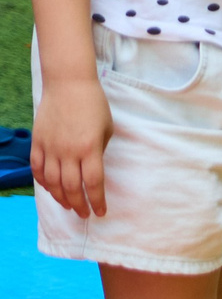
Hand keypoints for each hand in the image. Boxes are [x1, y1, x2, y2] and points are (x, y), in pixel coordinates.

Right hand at [32, 76, 110, 217]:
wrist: (69, 84)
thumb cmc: (94, 105)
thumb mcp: (106, 129)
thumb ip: (98, 152)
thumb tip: (90, 170)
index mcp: (90, 149)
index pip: (93, 183)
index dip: (96, 201)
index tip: (100, 212)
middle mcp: (68, 151)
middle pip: (71, 187)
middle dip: (79, 205)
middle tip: (84, 214)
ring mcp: (50, 147)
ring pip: (51, 182)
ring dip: (60, 197)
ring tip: (69, 205)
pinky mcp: (38, 142)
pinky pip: (37, 168)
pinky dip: (43, 182)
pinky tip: (50, 189)